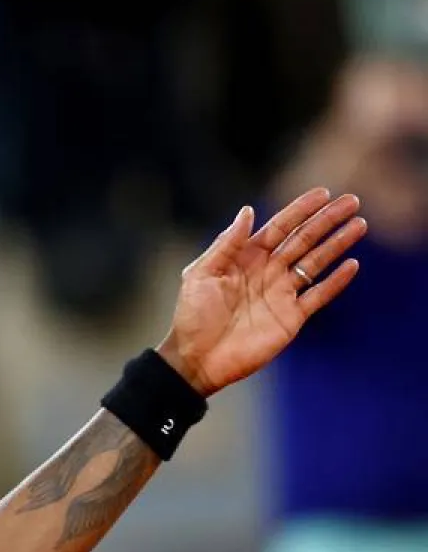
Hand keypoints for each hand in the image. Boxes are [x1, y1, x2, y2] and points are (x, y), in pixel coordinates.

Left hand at [157, 189, 366, 396]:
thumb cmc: (192, 316)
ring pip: (315, 263)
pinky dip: (335, 281)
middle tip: (352, 201)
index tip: (324, 193)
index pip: (279, 227)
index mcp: (245, 258)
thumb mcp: (201, 274)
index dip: (301, 210)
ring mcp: (281, 294)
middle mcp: (267, 272)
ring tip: (359, 225)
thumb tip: (248, 211)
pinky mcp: (290, 318)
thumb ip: (226, 244)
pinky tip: (351, 265)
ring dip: (337, 244)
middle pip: (303, 240)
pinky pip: (318, 296)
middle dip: (327, 220)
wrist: (196, 359)